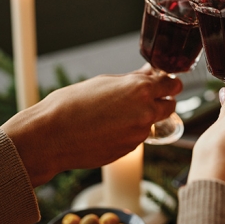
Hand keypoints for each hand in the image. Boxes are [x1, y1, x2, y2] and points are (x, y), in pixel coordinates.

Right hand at [1, 64, 181, 186]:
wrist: (51, 136)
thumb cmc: (72, 103)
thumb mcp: (105, 82)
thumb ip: (134, 79)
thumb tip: (151, 73)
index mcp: (141, 89)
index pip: (173, 84)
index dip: (168, 83)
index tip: (163, 83)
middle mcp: (146, 112)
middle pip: (171, 105)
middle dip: (161, 101)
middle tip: (143, 98)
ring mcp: (139, 134)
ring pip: (153, 122)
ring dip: (144, 118)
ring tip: (116, 114)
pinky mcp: (130, 150)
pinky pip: (138, 137)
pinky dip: (130, 132)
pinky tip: (109, 128)